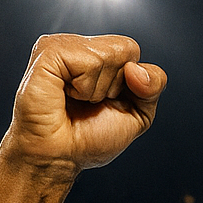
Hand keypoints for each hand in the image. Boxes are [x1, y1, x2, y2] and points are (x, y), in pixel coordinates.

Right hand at [0, 34, 166, 179]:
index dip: (132, 84)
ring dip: (98, 90)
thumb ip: (154, 85)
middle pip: (127, 49)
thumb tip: (135, 67)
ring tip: (74, 100)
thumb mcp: (138, 114)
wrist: (59, 157)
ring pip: (110, 54)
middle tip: (88, 103)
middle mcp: (78, 46)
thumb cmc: (88, 139)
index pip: (133, 50)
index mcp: (97, 55)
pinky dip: (84, 87)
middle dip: (116, 86)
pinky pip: (90, 61)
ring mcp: (61, 45)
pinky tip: (65, 95)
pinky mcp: (48, 51)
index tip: (105, 102)